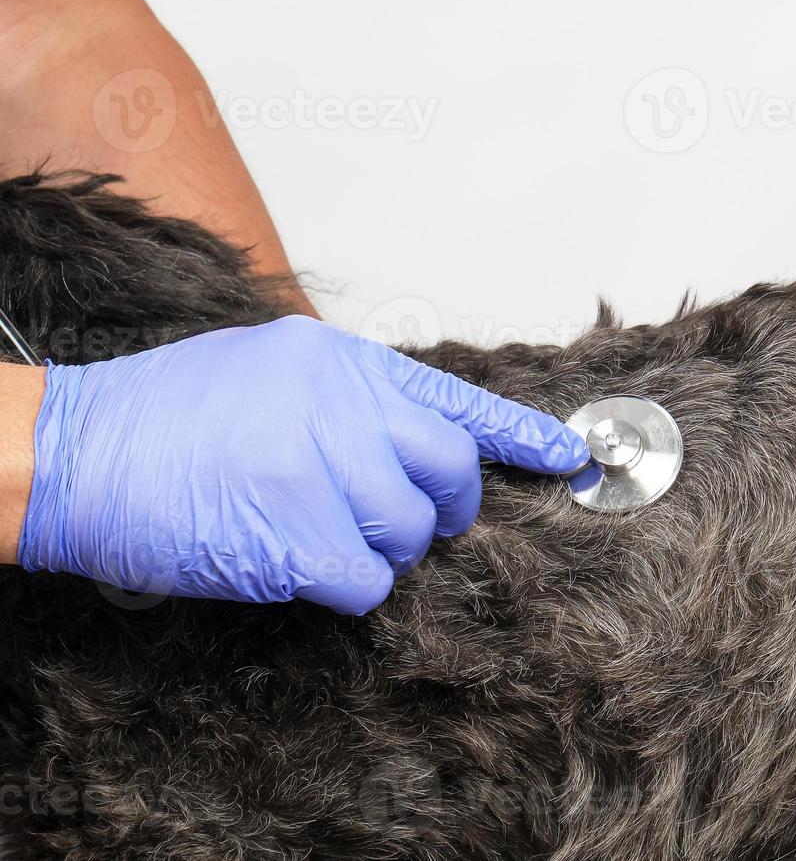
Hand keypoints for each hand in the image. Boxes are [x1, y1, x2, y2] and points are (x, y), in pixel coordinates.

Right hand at [17, 316, 588, 613]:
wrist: (75, 448)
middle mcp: (342, 403)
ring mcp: (323, 466)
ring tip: (319, 530)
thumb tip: (410, 445)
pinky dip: (344, 586)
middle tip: (412, 521)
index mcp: (340, 362)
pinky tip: (294, 560)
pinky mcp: (299, 535)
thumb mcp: (270, 371)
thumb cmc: (168, 416)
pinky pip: (367, 583)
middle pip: (449, 470)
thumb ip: (348, 401)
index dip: (518, 433)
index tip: (566, 456)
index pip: (455, 400)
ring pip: (409, 533)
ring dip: (379, 549)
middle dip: (443, 508)